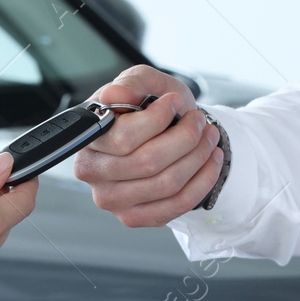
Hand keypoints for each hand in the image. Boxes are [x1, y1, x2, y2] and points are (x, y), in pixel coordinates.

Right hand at [73, 65, 223, 226]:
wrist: (160, 135)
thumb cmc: (148, 110)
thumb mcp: (143, 84)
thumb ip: (131, 83)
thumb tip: (116, 94)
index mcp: (88, 139)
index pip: (122, 138)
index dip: (156, 119)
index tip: (174, 102)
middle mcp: (93, 173)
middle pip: (148, 163)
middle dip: (185, 137)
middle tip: (199, 120)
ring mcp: (112, 200)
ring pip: (167, 184)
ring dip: (199, 156)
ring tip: (210, 136)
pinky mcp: (135, 217)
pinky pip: (177, 205)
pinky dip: (203, 180)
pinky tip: (211, 160)